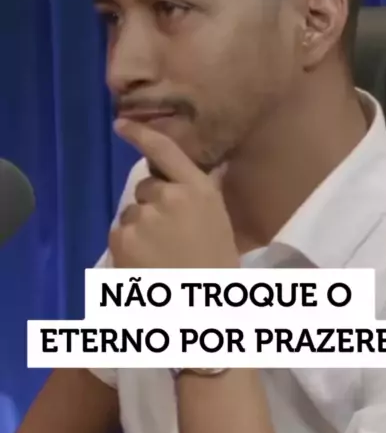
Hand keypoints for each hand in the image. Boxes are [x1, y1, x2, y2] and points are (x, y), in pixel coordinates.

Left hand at [109, 119, 238, 269]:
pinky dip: (128, 245)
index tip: (120, 125)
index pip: (165, 151)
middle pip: (145, 188)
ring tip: (159, 253)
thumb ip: (207, 190)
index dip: (140, 134)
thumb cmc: (217, 265)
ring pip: (131, 212)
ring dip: (139, 226)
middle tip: (169, 233)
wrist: (201, 308)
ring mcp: (143, 217)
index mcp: (197, 190)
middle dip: (152, 204)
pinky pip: (119, 232)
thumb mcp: (219, 220)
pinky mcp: (122, 239)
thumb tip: (212, 167)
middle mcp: (168, 196)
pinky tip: (146, 263)